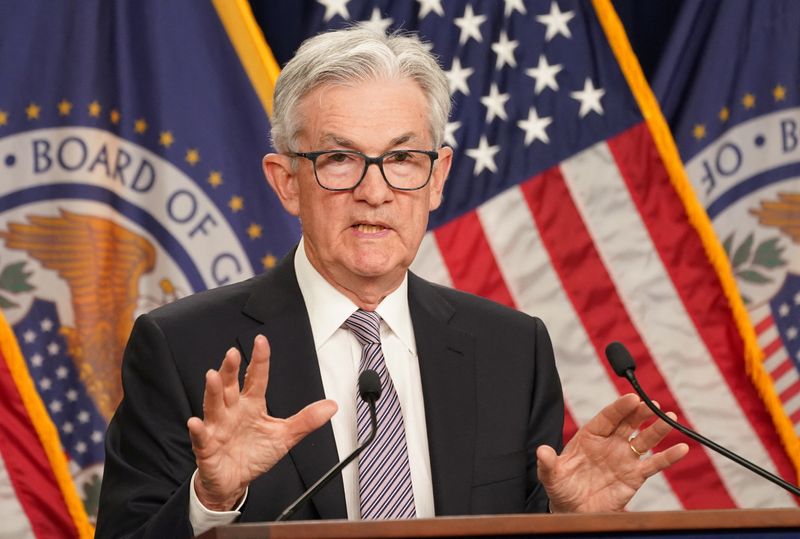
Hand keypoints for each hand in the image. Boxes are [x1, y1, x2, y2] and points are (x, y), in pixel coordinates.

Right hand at [187, 335, 336, 510]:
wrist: (234, 481)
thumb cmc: (254, 454)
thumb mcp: (285, 436)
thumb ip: (306, 420)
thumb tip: (331, 406)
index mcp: (251, 405)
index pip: (256, 379)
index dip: (259, 360)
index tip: (261, 341)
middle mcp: (232, 411)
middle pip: (230, 386)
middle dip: (230, 370)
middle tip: (233, 354)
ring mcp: (218, 427)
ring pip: (214, 405)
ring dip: (212, 391)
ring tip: (213, 377)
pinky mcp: (207, 447)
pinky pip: (201, 437)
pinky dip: (198, 430)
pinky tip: (196, 422)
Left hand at [536, 393, 687, 512]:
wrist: (573, 510)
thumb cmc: (562, 488)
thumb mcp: (551, 476)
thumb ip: (548, 463)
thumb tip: (542, 451)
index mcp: (590, 436)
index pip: (607, 417)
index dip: (620, 407)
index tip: (632, 397)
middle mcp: (610, 443)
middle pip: (628, 423)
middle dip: (640, 412)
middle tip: (652, 404)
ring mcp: (624, 458)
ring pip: (644, 439)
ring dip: (657, 429)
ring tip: (671, 418)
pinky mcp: (635, 476)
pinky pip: (654, 464)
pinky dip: (668, 457)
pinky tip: (682, 449)